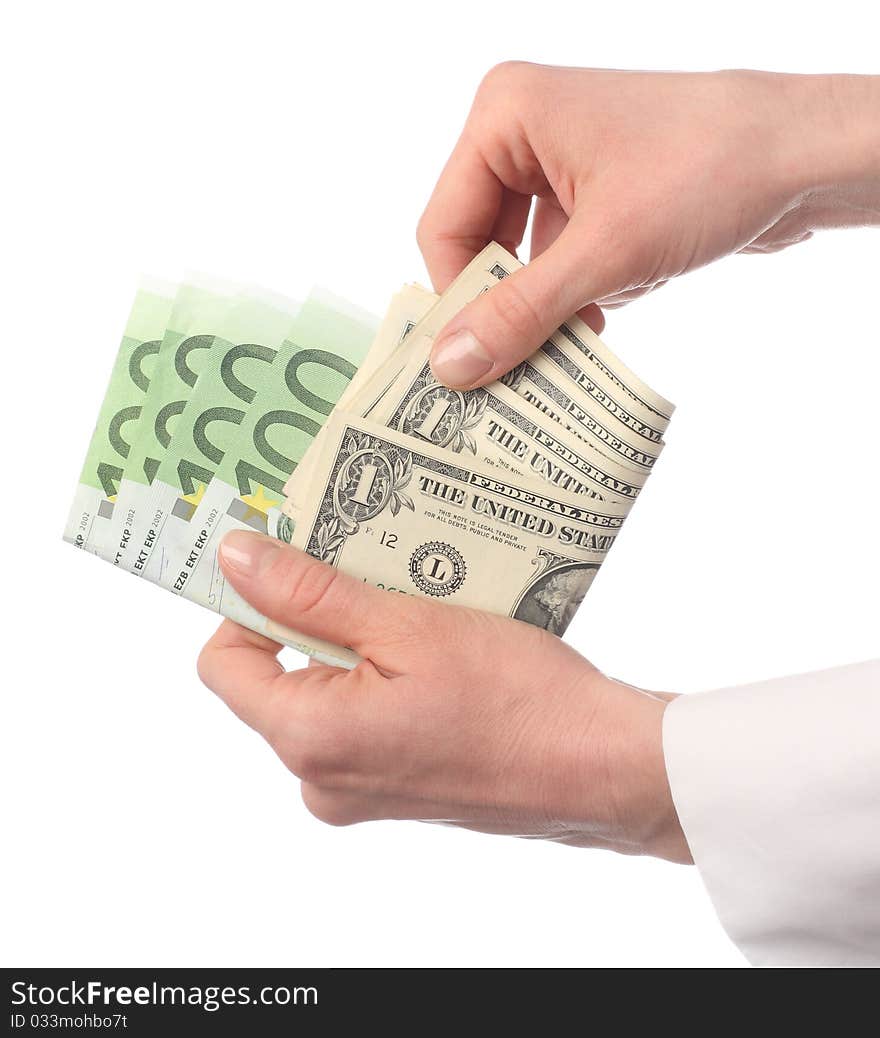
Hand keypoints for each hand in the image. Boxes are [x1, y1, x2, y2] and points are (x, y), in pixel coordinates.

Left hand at [198, 530, 690, 862]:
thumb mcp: (405, 624)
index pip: (224, 663)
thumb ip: (309, 593)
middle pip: (279, 678)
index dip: (250, 605)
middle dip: (317, 621)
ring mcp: (360, 793)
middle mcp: (320, 780)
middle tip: (376, 576)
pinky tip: (441, 653)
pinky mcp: (398, 792)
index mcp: (309, 739)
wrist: (603, 768)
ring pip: (329, 695)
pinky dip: (387, 679)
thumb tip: (234, 556)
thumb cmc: (514, 696)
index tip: (297, 562)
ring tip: (419, 612)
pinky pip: (366, 721)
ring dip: (360, 647)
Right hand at [418, 64, 879, 387]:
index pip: (443, 226)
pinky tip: (603, 319)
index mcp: (505, 118)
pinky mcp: (595, 194)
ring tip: (562, 351)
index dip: (455, 300)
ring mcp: (561, 165)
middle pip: (480, 246)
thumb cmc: (707, 171)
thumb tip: (448, 368)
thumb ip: (520, 313)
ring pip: (522, 261)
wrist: (804, 154)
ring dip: (545, 311)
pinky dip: (577, 298)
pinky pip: (560, 261)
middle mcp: (524, 135)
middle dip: (504, 309)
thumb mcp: (605, 253)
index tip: (468, 367)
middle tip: (509, 375)